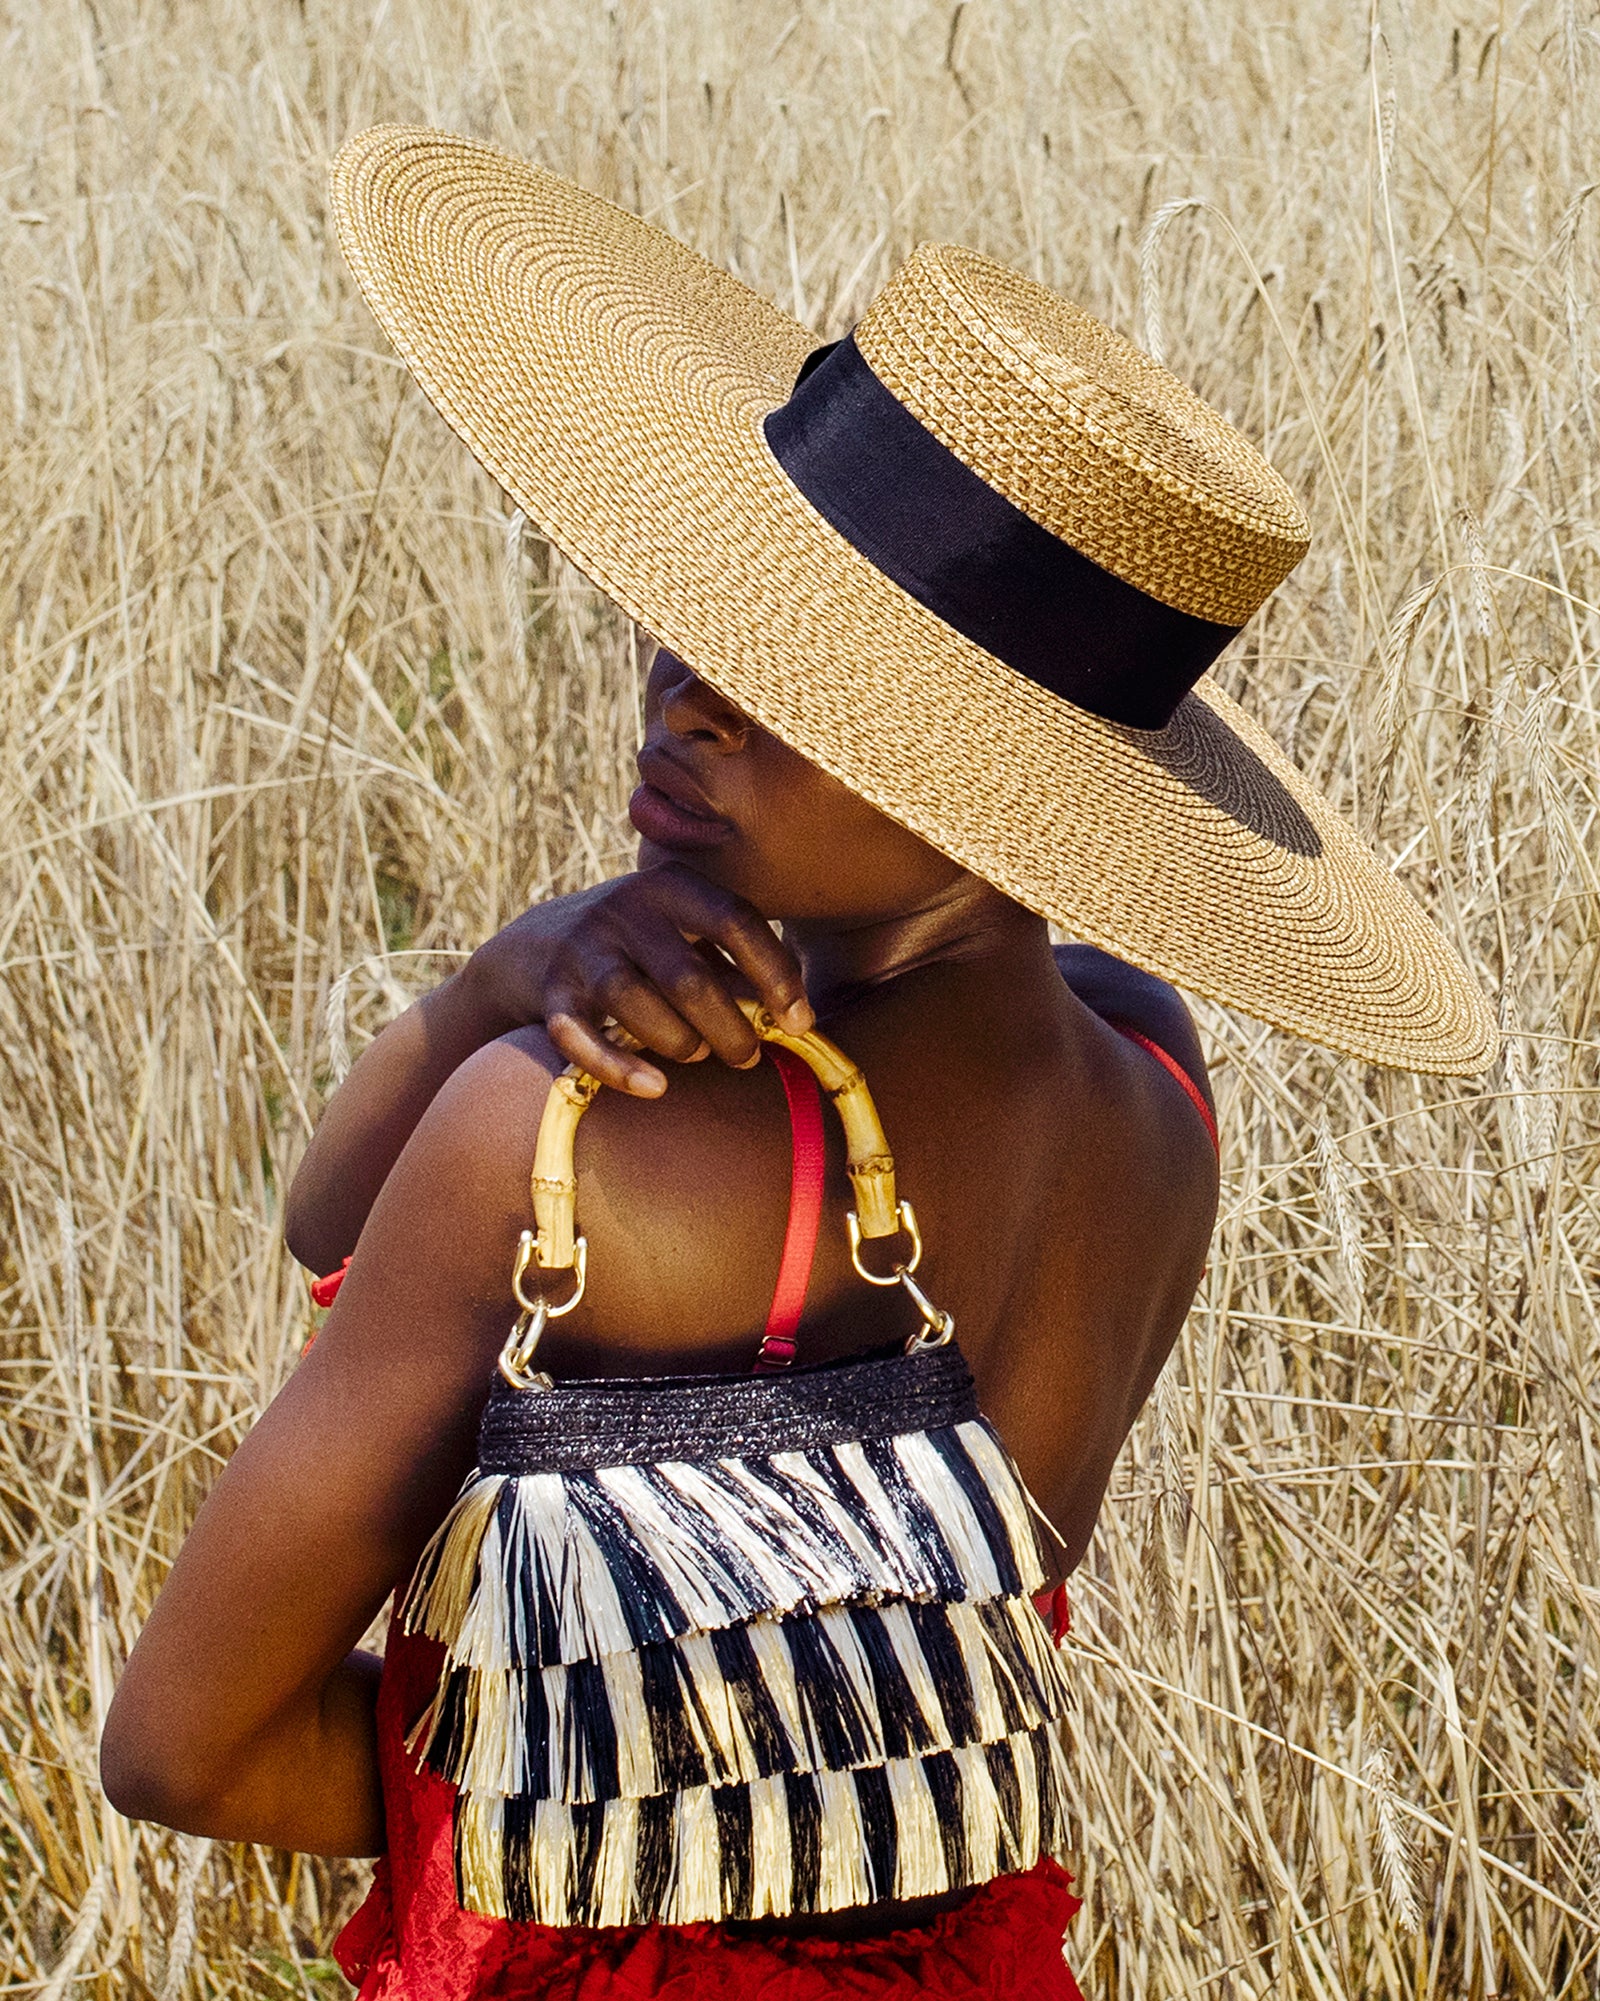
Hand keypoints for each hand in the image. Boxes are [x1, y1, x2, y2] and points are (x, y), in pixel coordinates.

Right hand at [467, 865, 812, 1095]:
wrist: (535, 944)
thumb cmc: (641, 945)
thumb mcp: (686, 936)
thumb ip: (735, 966)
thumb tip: (796, 1015)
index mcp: (672, 887)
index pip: (735, 919)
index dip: (775, 973)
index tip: (800, 1021)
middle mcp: (625, 909)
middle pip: (688, 977)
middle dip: (728, 1028)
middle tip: (748, 1057)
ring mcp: (583, 949)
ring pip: (636, 1004)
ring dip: (679, 1043)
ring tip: (697, 1055)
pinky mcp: (550, 992)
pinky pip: (581, 1037)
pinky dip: (619, 1068)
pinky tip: (655, 1087)